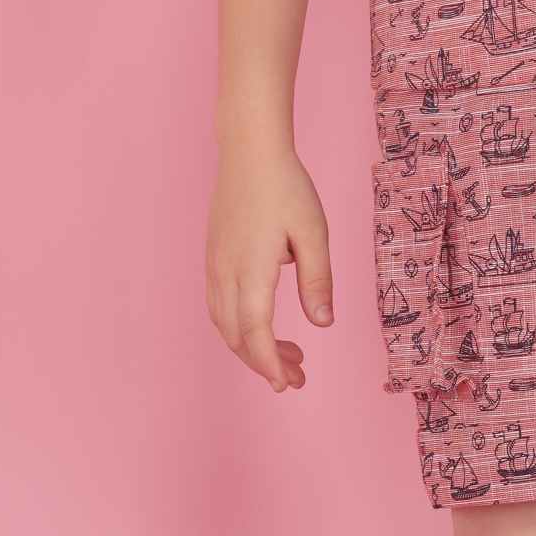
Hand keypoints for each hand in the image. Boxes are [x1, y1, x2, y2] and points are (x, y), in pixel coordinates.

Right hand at [207, 140, 333, 393]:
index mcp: (251, 270)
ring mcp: (215, 265)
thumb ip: (317, 279)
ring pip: (224, 324)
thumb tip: (322, 323)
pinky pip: (219, 306)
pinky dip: (239, 327)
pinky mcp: (213, 258)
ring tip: (289, 354)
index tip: (289, 383)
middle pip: (237, 337)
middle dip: (265, 364)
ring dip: (251, 348)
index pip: (255, 333)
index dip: (270, 364)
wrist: (249, 152)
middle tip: (298, 376)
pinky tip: (263, 326)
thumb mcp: (313, 233)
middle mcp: (225, 272)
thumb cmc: (286, 188)